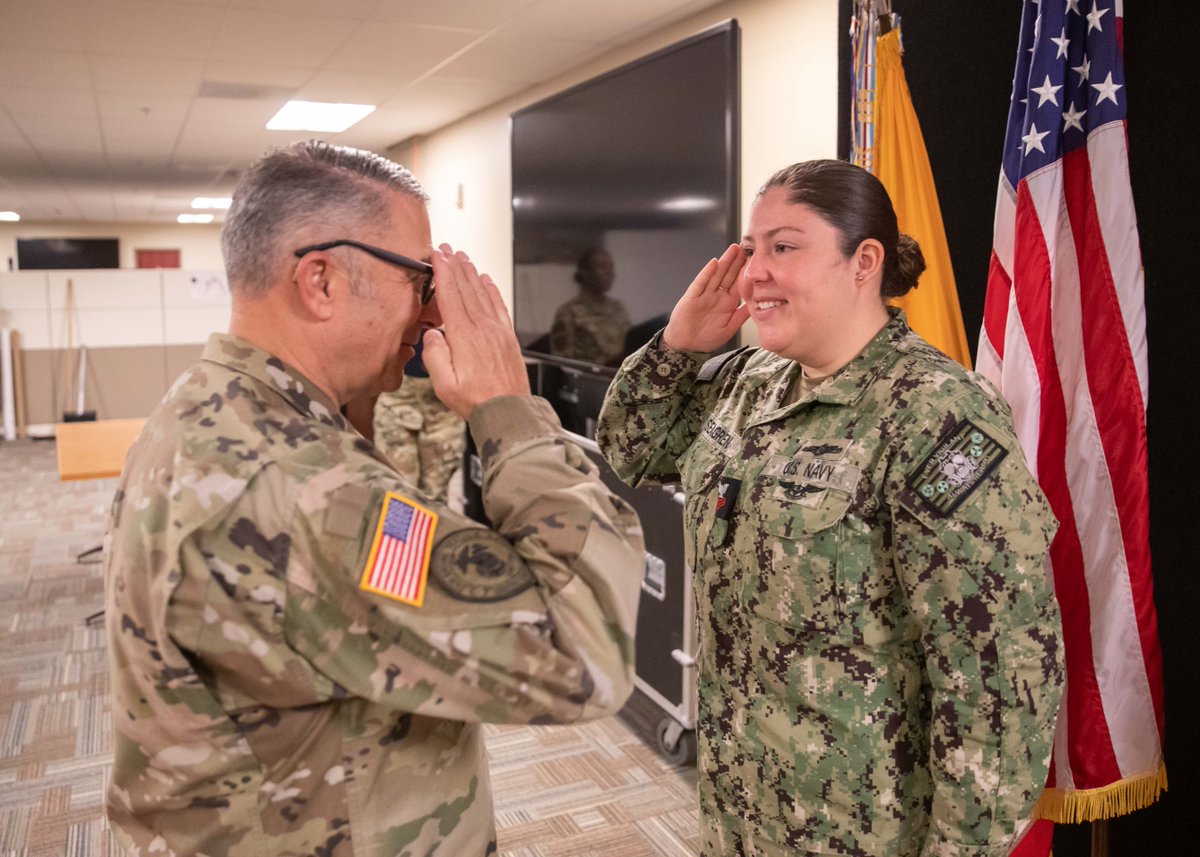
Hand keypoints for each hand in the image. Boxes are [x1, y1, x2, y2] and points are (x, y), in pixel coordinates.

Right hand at [422, 244, 530, 417]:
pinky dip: (491, 289)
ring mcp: (497, 330)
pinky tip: (486, 281)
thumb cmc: (476, 401)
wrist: (509, 411)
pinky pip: (498, 305)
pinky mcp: (507, 337)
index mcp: (464, 336)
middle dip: (455, 266)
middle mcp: (483, 328)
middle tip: (447, 249)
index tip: (437, 255)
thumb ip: (434, 355)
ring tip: (463, 258)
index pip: (450, 295)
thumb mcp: (444, 384)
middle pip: (466, 288)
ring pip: (482, 293)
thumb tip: (432, 333)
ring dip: (472, 273)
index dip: (443, 272)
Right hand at [662, 243, 749, 351]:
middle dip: (737, 261)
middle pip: (728, 275)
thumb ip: (741, 316)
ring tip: (733, 249)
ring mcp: (704, 295)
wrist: (686, 347)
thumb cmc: (706, 339)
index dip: (746, 272)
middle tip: (746, 247)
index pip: (739, 283)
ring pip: (716, 275)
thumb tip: (757, 305)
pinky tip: (713, 263)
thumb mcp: (729, 328)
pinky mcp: (692, 297)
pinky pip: (700, 283)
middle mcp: (717, 296)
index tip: (755, 260)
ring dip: (724, 262)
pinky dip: (707, 273)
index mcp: (727, 303)